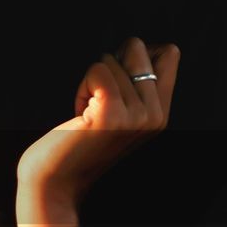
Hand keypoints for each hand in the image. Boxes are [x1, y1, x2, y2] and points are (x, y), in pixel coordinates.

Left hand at [17, 37, 180, 211]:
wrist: (56, 182)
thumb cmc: (78, 143)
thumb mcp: (118, 114)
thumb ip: (135, 86)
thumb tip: (136, 45)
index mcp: (162, 114)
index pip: (170, 54)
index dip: (135, 55)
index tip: (116, 84)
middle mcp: (156, 116)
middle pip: (138, 48)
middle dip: (110, 65)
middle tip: (97, 102)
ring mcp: (137, 116)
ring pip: (111, 60)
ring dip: (90, 83)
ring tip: (87, 115)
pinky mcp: (112, 113)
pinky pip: (98, 69)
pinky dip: (82, 87)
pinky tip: (79, 114)